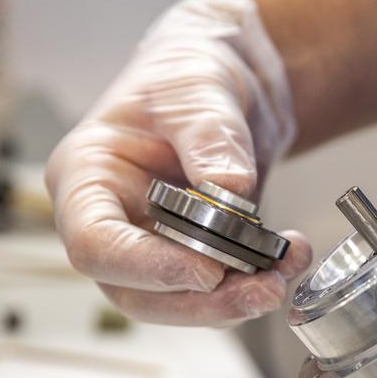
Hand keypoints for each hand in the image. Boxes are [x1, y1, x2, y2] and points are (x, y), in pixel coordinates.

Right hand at [46, 0, 311, 325]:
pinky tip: (290, 257)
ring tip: (284, 272)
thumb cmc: (187, 75)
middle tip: (262, 290)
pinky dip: (254, 285)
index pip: (94, 245)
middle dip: (203, 302)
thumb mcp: (198, 89)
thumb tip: (230, 191)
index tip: (206, 270)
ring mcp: (151, 246)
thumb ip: (210, 137)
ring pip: (178, 303)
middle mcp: (112, 222)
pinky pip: (216, 292)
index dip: (147, 268)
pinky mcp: (193, 257)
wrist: (227, 81)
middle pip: (137, 293)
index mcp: (86, 179)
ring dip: (235, 301)